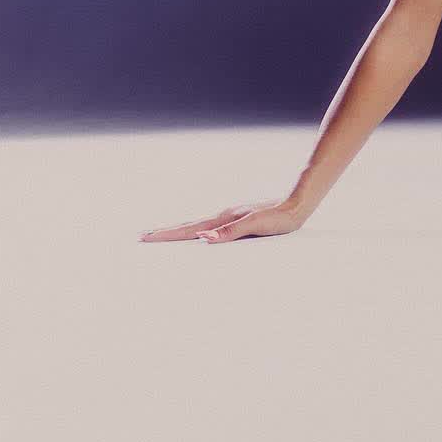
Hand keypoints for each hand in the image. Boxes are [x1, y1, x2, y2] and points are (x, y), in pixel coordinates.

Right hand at [139, 197, 311, 243]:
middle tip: (142, 236)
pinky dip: (197, 230)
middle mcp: (224, 216)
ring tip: (163, 235)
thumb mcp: (256, 225)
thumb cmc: (280, 217)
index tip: (144, 238)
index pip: (188, 229)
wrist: (299, 202)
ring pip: (198, 225)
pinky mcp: (240, 218)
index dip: (166, 235)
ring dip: (179, 231)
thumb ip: (230, 232)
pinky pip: (211, 226)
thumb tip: (202, 238)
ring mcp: (231, 216)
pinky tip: (199, 235)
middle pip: (188, 225)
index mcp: (223, 218)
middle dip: (165, 232)